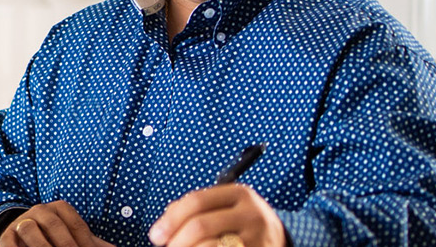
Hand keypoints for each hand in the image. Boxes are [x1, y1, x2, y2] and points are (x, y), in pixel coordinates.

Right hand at [0, 200, 115, 246]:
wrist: (21, 235)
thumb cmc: (54, 238)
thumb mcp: (73, 238)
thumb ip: (91, 243)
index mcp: (59, 208)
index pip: (76, 225)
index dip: (85, 243)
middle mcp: (39, 211)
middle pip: (54, 225)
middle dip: (65, 245)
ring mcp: (21, 221)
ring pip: (29, 228)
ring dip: (41, 245)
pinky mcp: (6, 236)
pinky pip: (9, 243)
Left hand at [148, 184, 284, 246]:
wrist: (280, 240)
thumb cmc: (241, 224)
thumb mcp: (225, 208)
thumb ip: (196, 208)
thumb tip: (164, 224)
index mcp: (240, 194)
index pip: (196, 201)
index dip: (171, 219)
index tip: (156, 234)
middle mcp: (251, 214)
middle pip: (200, 225)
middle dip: (176, 240)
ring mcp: (257, 237)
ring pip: (208, 246)